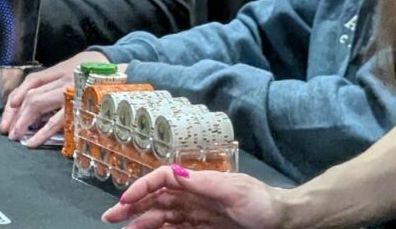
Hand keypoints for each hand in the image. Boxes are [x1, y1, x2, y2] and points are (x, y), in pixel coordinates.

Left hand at [0, 50, 109, 143]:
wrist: (126, 73)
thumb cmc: (100, 74)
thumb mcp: (77, 70)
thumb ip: (58, 81)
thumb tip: (37, 99)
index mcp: (60, 70)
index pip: (31, 81)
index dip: (16, 95)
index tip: (8, 110)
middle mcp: (62, 79)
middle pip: (30, 95)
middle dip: (15, 114)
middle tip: (6, 130)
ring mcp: (70, 92)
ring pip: (38, 104)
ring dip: (23, 122)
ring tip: (15, 136)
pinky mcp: (80, 107)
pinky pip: (56, 121)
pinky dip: (42, 133)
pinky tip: (32, 143)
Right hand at [101, 166, 285, 228]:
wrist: (285, 221)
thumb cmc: (261, 203)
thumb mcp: (233, 190)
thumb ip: (203, 183)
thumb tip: (174, 172)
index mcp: (197, 182)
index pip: (162, 179)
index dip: (141, 188)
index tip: (125, 201)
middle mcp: (194, 196)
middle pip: (156, 199)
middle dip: (132, 206)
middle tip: (110, 218)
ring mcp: (198, 214)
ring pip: (163, 217)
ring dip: (143, 222)